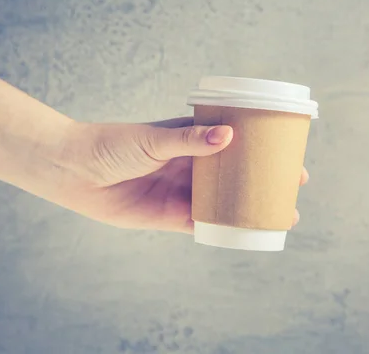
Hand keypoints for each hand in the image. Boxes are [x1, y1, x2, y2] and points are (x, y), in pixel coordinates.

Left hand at [54, 117, 309, 233]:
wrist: (75, 170)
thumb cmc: (113, 144)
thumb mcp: (154, 138)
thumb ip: (189, 140)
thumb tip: (230, 136)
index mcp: (191, 139)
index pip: (235, 141)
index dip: (261, 147)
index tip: (289, 152)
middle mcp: (192, 165)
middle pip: (236, 173)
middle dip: (263, 180)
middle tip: (293, 186)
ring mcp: (182, 191)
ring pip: (224, 200)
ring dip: (250, 207)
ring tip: (280, 213)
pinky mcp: (169, 216)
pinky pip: (203, 224)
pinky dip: (224, 228)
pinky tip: (247, 231)